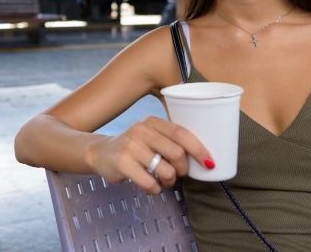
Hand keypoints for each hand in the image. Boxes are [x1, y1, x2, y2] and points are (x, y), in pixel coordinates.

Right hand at [86, 116, 212, 192]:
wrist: (101, 153)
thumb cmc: (134, 147)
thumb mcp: (150, 136)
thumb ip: (170, 140)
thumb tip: (202, 157)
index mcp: (152, 122)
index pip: (181, 133)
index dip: (198, 149)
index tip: (209, 162)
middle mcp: (141, 130)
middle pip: (177, 153)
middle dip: (183, 168)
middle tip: (178, 173)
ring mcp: (130, 146)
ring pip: (166, 170)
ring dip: (170, 181)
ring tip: (164, 180)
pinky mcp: (122, 163)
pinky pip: (150, 183)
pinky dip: (155, 189)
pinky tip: (151, 185)